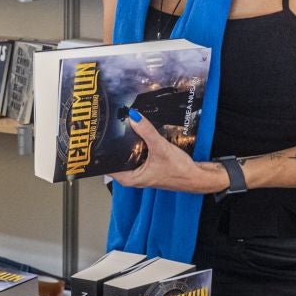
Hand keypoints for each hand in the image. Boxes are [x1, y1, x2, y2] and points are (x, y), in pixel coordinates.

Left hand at [110, 111, 224, 193]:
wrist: (198, 177)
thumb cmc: (180, 171)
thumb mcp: (161, 148)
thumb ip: (147, 132)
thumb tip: (133, 117)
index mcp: (128, 178)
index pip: (106, 164)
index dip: (101, 150)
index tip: (97, 135)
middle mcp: (132, 175)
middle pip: (116, 155)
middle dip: (115, 141)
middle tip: (110, 124)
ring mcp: (140, 169)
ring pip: (128, 152)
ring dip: (128, 140)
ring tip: (124, 124)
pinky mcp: (149, 163)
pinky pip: (138, 150)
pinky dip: (138, 142)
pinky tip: (139, 131)